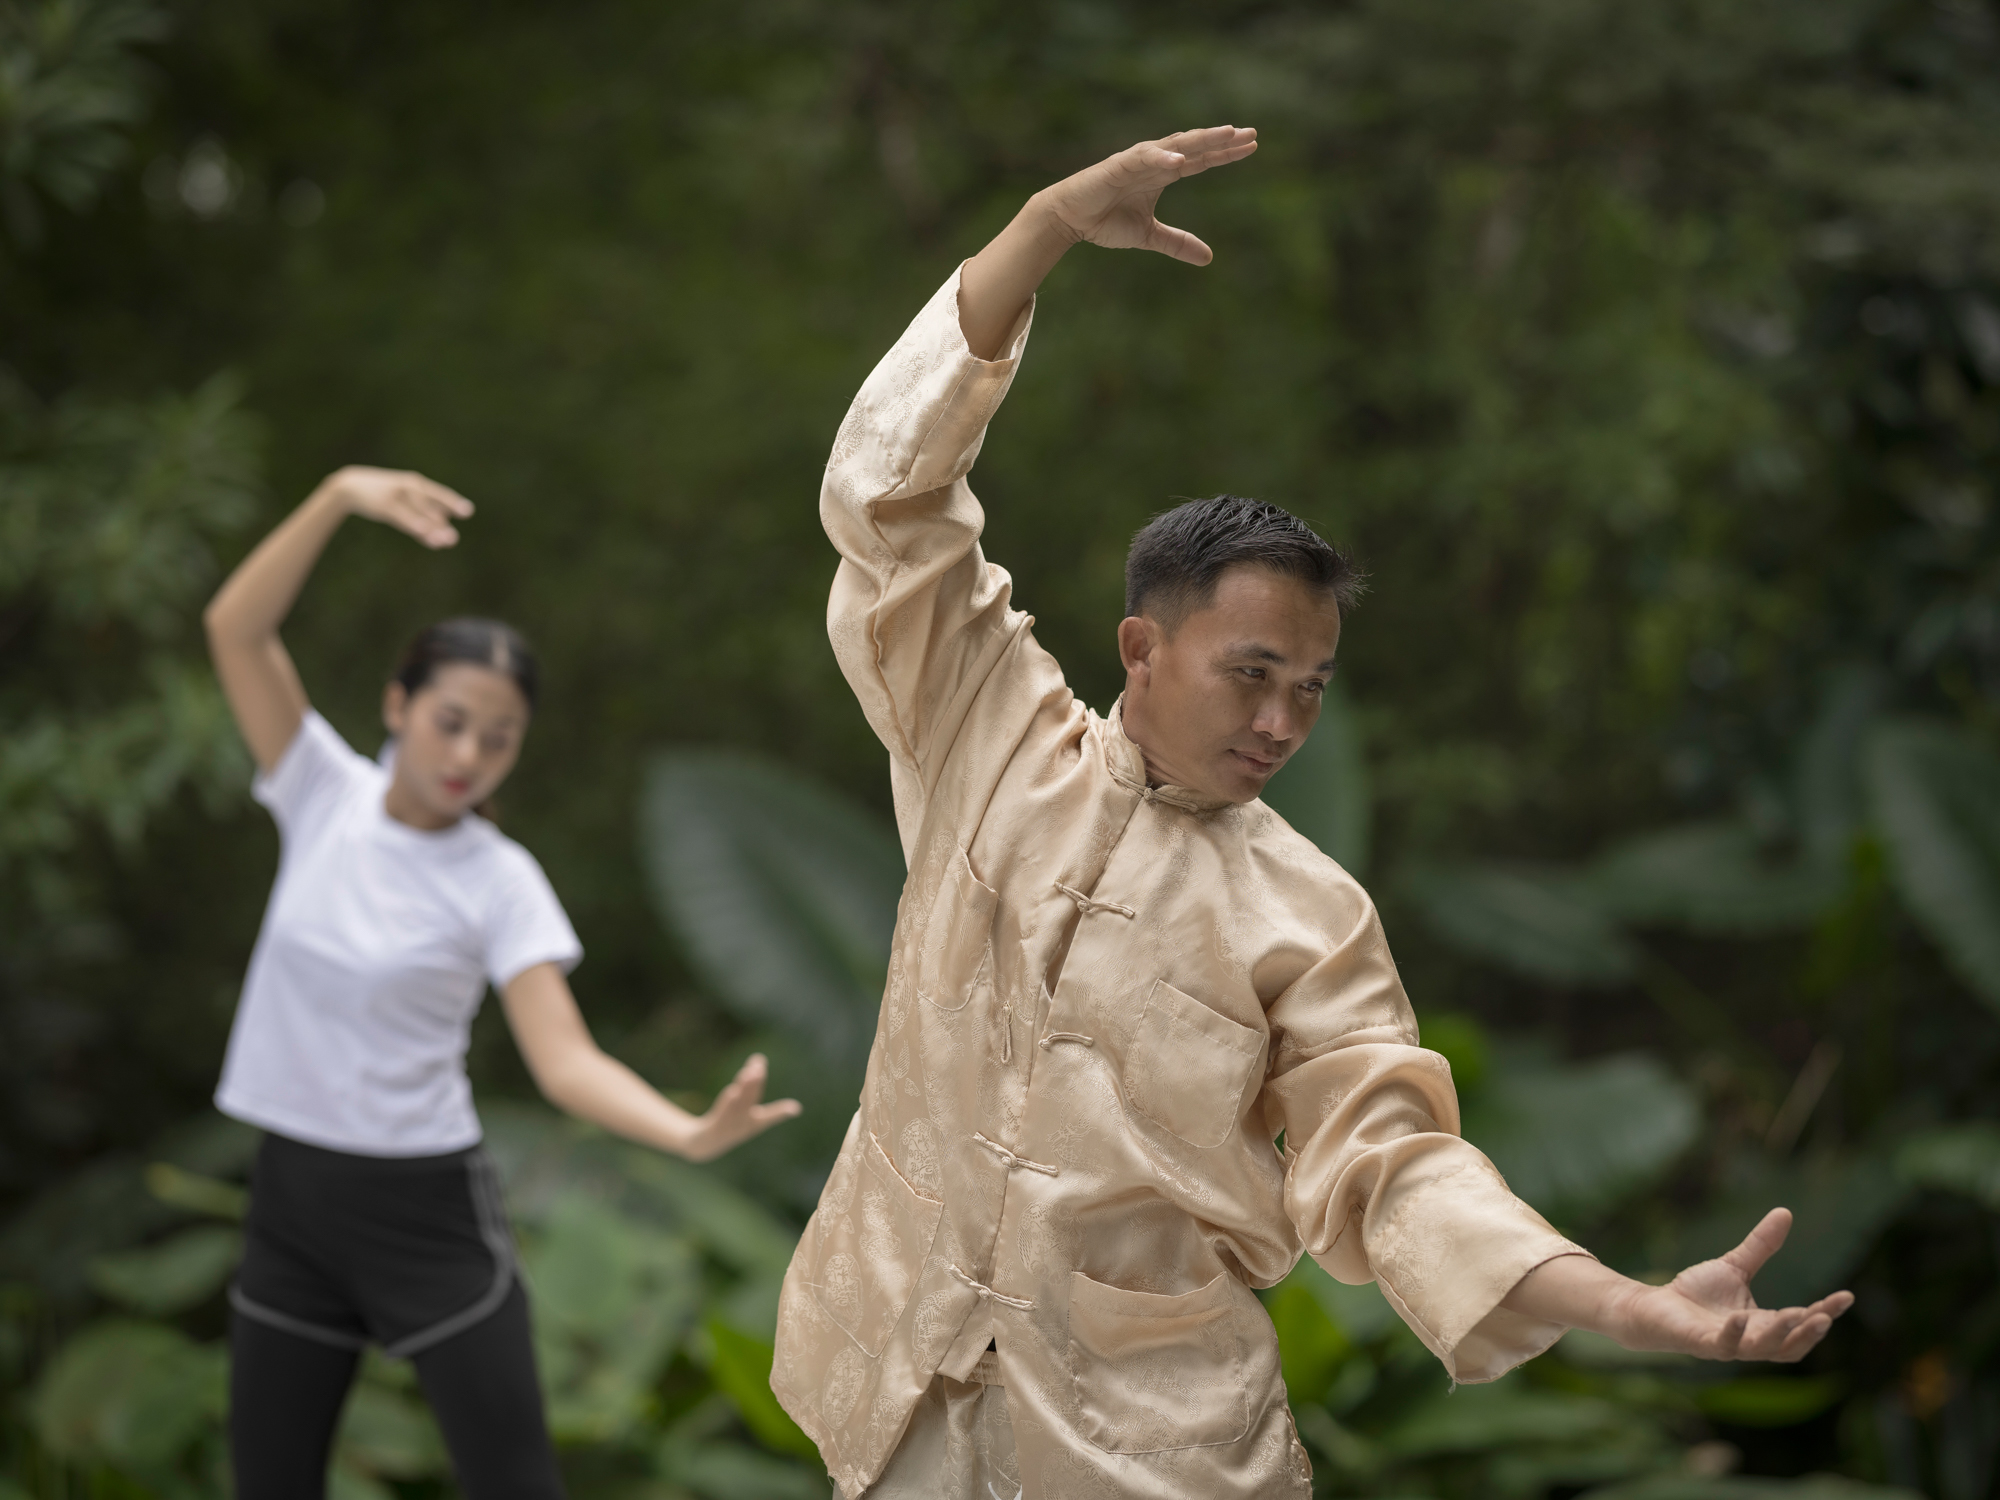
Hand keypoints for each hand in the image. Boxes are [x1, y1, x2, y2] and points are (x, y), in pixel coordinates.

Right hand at [320, 465, 472, 548]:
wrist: (350, 486)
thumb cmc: (382, 496)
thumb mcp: (403, 505)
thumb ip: (422, 520)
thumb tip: (442, 540)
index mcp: (415, 484)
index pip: (438, 494)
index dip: (453, 503)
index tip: (468, 512)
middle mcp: (409, 486)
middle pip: (430, 506)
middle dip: (442, 523)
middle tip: (453, 539)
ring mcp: (396, 494)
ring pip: (418, 512)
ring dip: (431, 528)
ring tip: (444, 542)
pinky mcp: (384, 504)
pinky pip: (402, 516)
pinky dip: (414, 524)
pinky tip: (424, 533)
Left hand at [678, 1053, 802, 1162]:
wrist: (706, 1145)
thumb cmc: (730, 1122)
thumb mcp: (742, 1105)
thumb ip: (750, 1083)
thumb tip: (759, 1058)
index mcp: (754, 1122)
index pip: (771, 1115)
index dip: (782, 1111)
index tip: (796, 1109)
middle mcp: (744, 1125)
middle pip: (752, 1100)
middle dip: (756, 1083)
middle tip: (760, 1068)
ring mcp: (729, 1127)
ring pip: (738, 1104)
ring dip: (744, 1088)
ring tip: (749, 1073)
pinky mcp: (714, 1128)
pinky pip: (722, 1114)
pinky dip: (728, 1103)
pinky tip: (732, 1091)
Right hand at [1037, 125, 1258, 264]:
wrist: (1069, 218)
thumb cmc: (1105, 220)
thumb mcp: (1149, 235)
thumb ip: (1177, 243)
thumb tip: (1209, 258)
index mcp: (1163, 173)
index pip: (1201, 160)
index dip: (1225, 153)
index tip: (1251, 146)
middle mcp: (1154, 161)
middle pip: (1195, 146)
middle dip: (1222, 139)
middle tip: (1250, 133)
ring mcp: (1137, 160)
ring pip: (1175, 145)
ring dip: (1201, 139)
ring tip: (1226, 134)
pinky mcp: (1118, 165)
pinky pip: (1144, 158)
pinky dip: (1162, 157)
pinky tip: (1181, 159)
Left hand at [1612, 1208, 1854, 1360]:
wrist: (1655, 1306)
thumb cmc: (1697, 1293)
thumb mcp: (1736, 1266)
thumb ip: (1761, 1246)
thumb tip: (1786, 1212)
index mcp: (1764, 1324)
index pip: (1802, 1323)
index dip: (1825, 1312)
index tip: (1847, 1296)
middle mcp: (1751, 1340)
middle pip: (1790, 1346)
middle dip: (1810, 1332)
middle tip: (1827, 1316)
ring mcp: (1727, 1345)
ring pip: (1762, 1350)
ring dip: (1780, 1334)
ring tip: (1797, 1314)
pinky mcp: (1700, 1343)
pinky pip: (1721, 1345)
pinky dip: (1733, 1333)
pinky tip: (1740, 1317)